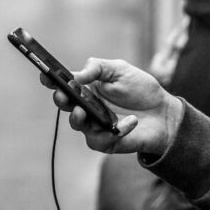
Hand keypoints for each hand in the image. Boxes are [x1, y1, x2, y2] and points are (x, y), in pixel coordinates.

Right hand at [41, 57, 183, 154]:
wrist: (164, 113)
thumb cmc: (141, 89)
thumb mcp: (120, 70)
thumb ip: (98, 67)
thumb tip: (77, 76)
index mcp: (87, 87)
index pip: (64, 83)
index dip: (51, 80)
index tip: (45, 75)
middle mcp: (87, 106)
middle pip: (65, 105)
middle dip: (60, 99)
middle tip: (63, 95)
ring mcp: (95, 125)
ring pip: (77, 124)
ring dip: (77, 118)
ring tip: (81, 111)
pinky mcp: (106, 141)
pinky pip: (102, 139)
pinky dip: (117, 129)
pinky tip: (131, 122)